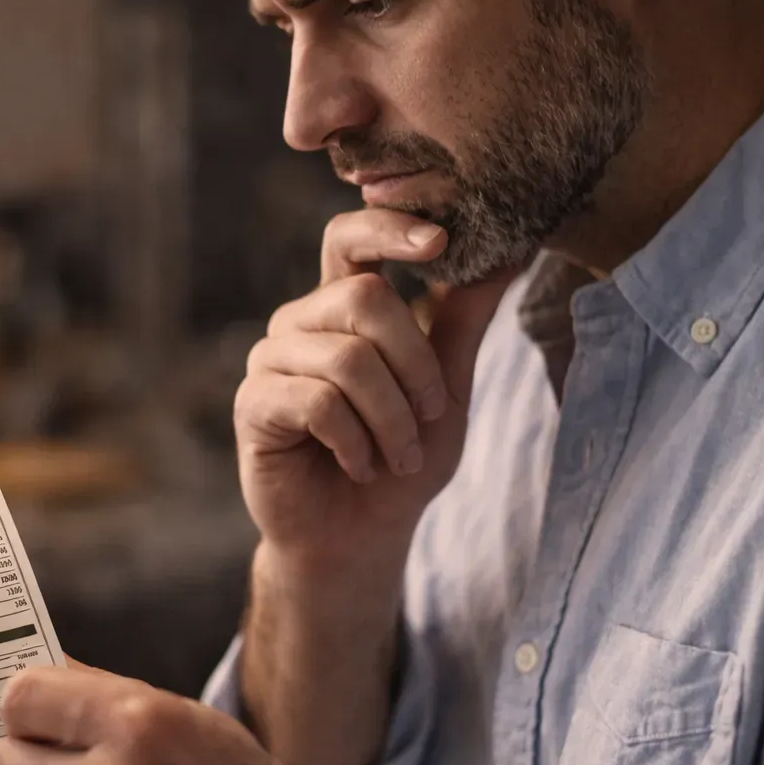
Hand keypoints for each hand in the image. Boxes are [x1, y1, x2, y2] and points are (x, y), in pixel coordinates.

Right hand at [235, 209, 518, 575]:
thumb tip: (510, 252)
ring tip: (398, 455)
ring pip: (347, 358)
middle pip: (363, 298)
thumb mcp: (448, 387)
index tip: (440, 241)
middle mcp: (301, 320)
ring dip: (391, 417)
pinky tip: (360, 464)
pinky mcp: (253, 403)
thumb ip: (465, 319)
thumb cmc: (402, 459)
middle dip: (415, 364)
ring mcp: (271, 359)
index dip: (390, 227)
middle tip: (430, 416)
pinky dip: (355, 441)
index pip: (353, 237)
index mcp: (344, 305)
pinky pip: (317, 402)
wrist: (359, 537)